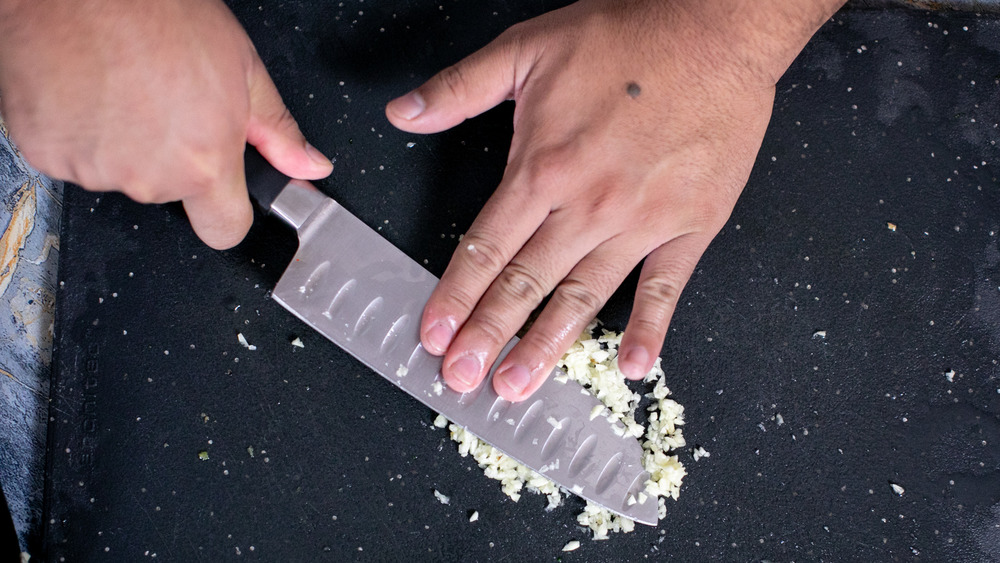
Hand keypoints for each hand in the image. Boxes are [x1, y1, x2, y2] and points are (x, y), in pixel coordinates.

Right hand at [0, 0, 331, 248]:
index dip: (227, 213)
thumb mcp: (243, 67)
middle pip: (169, 192)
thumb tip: (310, 167)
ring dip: (123, 143)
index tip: (223, 196)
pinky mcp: (47, 155)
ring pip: (120, 172)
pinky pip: (71, 158)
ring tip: (124, 89)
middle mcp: (151, 177)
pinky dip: (78, 133)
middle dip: (171, 157)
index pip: (225, 230)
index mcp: (204, 162)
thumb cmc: (158, 14)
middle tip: (165, 103)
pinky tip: (88, 93)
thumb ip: (277, 130)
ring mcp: (95, 170)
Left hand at [387, 0, 842, 400]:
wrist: (715, 30)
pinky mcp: (691, 224)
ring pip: (584, 297)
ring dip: (547, 346)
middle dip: (488, 335)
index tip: (434, 335)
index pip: (486, 247)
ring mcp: (641, 221)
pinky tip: (635, 367)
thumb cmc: (626, 37)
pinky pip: (667, 287)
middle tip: (460, 379)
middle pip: (526, 283)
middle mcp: (587, 205)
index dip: (455, 296)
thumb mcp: (527, 48)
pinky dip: (652, 329)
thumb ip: (459, 88)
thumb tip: (401, 112)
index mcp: (543, 168)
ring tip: (517, 386)